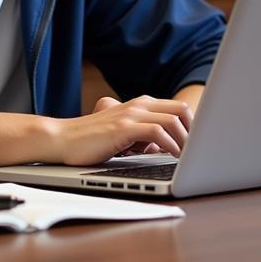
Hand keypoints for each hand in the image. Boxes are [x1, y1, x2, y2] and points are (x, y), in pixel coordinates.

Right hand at [46, 95, 190, 165]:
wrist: (62, 140)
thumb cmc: (92, 141)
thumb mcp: (123, 134)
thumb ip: (144, 135)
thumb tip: (167, 148)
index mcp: (140, 104)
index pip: (177, 108)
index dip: (192, 125)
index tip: (198, 144)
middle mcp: (138, 105)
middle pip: (180, 110)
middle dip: (194, 131)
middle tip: (196, 152)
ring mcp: (130, 115)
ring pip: (172, 119)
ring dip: (184, 140)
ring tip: (186, 156)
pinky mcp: (123, 128)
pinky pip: (156, 131)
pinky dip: (169, 144)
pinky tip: (170, 155)